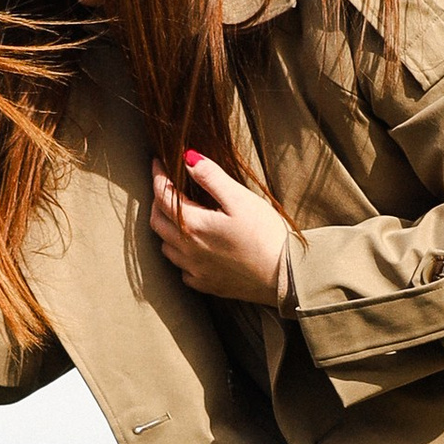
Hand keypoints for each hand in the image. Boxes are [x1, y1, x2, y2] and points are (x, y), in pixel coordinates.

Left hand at [149, 148, 290, 305]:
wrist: (285, 276)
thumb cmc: (266, 236)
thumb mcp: (240, 199)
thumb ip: (211, 177)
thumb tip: (188, 159)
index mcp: (193, 225)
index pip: (163, 195)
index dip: (158, 175)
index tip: (158, 162)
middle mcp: (187, 250)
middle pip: (158, 221)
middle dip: (158, 201)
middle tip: (166, 186)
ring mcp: (195, 271)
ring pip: (166, 247)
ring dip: (166, 228)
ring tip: (178, 215)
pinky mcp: (207, 285)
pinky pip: (182, 269)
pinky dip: (181, 255)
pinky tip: (193, 248)